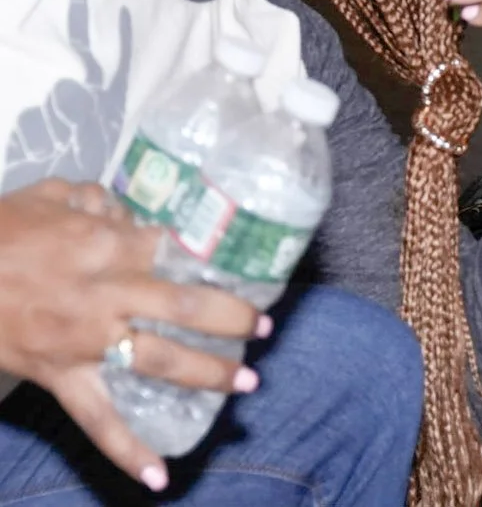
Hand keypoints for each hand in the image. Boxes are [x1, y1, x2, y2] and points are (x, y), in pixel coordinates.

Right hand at [0, 179, 265, 489]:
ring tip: (246, 381)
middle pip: (187, 309)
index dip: (208, 257)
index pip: (176, 251)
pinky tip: (159, 475)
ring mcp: (86, 343)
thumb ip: (101, 201)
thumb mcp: (56, 195)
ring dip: (207, 374)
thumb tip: (132, 212)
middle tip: (266, 327)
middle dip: (234, 319)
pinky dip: (128, 451)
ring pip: (159, 362)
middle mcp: (108, 295)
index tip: (235, 264)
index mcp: (110, 245)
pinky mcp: (61, 378)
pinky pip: (98, 420)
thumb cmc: (0, 230)